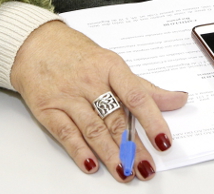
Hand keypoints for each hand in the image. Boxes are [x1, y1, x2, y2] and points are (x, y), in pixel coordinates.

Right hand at [9, 21, 188, 180]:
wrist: (35, 43)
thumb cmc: (78, 54)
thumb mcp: (113, 64)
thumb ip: (144, 87)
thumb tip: (178, 99)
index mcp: (111, 67)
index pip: (137, 96)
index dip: (152, 120)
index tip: (164, 141)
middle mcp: (90, 81)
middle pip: (115, 119)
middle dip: (133, 147)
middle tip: (146, 167)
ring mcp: (68, 96)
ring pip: (93, 129)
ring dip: (110, 154)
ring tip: (125, 172)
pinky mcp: (48, 109)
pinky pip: (66, 133)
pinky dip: (79, 151)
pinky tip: (92, 165)